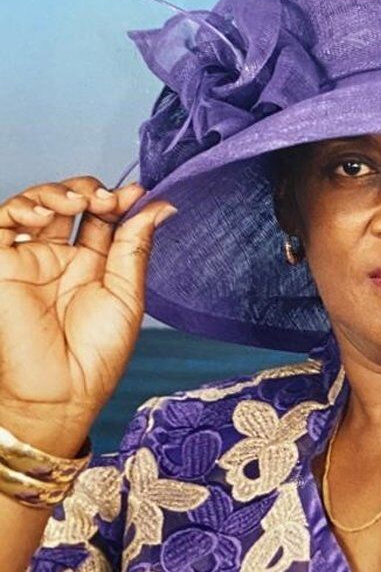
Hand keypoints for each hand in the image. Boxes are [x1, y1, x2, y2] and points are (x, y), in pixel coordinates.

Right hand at [0, 176, 175, 453]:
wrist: (61, 393)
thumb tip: (161, 206)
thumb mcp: (127, 295)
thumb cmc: (97, 355)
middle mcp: (62, 258)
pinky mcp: (1, 264)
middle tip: (110, 200)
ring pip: (39, 204)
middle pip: (73, 204)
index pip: (105, 218)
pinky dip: (21, 207)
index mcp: (95, 265)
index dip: (120, 200)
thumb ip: (135, 246)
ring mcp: (32, 259)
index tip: (138, 193)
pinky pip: (2, 223)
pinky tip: (45, 213)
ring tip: (82, 203)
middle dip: (93, 192)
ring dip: (61, 192)